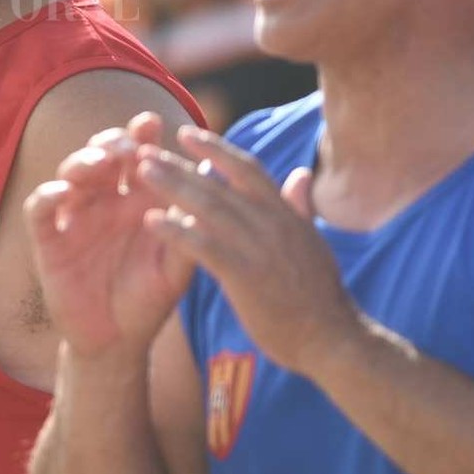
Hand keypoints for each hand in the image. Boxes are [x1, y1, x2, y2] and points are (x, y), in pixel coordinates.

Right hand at [25, 112, 196, 360]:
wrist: (116, 344)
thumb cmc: (149, 300)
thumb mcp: (176, 269)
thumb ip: (190, 231)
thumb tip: (213, 184)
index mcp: (138, 199)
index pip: (138, 155)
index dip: (142, 134)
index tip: (152, 122)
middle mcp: (105, 200)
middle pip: (102, 153)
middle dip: (112, 141)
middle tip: (127, 145)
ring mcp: (75, 217)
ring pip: (71, 172)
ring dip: (83, 161)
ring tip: (101, 164)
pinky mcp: (49, 240)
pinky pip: (39, 209)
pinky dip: (48, 196)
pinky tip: (63, 194)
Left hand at [138, 126, 361, 375]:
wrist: (332, 339)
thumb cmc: (320, 296)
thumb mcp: (312, 242)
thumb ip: (300, 206)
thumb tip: (301, 173)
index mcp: (285, 212)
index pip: (247, 168)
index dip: (215, 148)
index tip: (187, 133)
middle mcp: (271, 222)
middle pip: (219, 182)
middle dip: (180, 162)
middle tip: (145, 147)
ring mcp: (258, 246)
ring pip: (208, 206)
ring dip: (172, 185)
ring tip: (142, 171)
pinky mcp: (245, 275)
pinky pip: (203, 247)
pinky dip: (176, 231)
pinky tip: (151, 222)